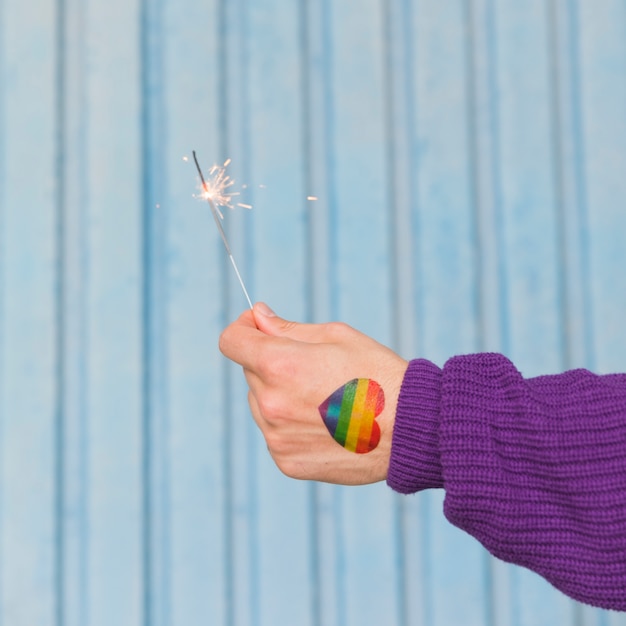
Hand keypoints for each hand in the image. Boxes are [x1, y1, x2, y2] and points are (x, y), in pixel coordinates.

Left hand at [219, 302, 407, 484]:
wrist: (411, 430)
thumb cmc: (378, 373)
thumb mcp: (336, 336)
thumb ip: (286, 328)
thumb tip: (257, 317)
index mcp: (279, 364)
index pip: (231, 340)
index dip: (244, 329)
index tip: (259, 328)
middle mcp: (270, 403)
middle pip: (251, 372)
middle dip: (273, 363)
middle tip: (315, 369)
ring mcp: (276, 437)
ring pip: (261, 403)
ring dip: (280, 395)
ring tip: (326, 400)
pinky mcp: (286, 462)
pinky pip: (275, 433)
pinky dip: (291, 425)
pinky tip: (326, 424)